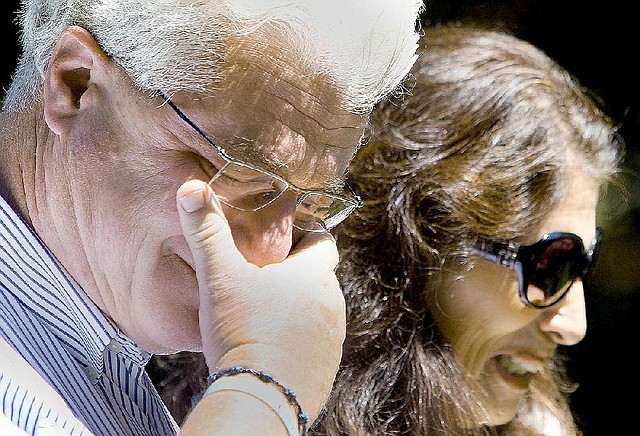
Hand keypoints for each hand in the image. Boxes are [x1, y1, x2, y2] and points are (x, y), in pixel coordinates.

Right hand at [176, 179, 345, 422]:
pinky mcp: (326, 370)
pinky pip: (314, 345)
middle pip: (318, 278)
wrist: (260, 396)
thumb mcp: (220, 276)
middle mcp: (333, 304)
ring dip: (296, 309)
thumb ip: (206, 232)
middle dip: (295, 274)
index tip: (283, 236)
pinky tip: (268, 345)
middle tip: (262, 275)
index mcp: (315, 274)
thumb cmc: (243, 330)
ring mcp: (333, 339)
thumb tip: (191, 189)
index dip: (305, 234)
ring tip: (262, 313)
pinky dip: (297, 340)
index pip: (323, 241)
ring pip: (317, 312)